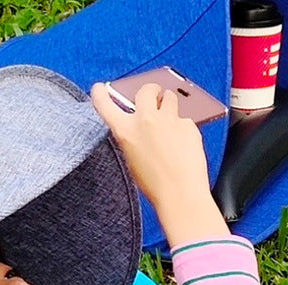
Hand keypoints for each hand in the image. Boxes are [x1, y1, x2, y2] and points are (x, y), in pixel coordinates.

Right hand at [91, 81, 228, 247]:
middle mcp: (146, 120)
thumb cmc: (155, 183)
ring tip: (170, 125)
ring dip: (169, 105)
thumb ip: (133, 136)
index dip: (101, 95)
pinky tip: (182, 145)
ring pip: (170, 98)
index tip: (99, 88)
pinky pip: (185, 119)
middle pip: (147, 89)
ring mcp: (168, 119)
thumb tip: (140, 123)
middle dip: (151, 91)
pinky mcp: (188, 123)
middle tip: (155, 97)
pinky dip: (183, 129)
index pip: (107, 106)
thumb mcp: (132, 159)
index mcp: (126, 132)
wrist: (179, 192)